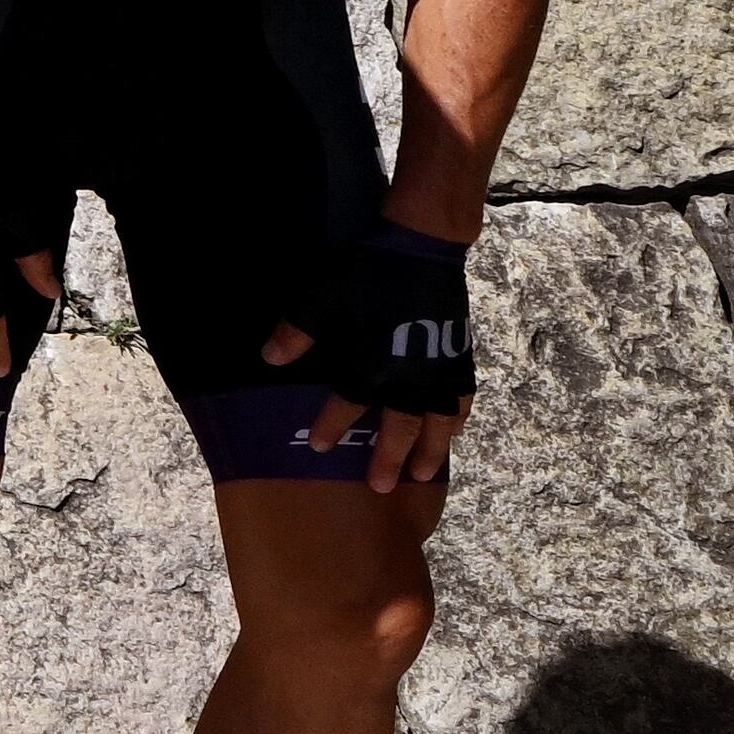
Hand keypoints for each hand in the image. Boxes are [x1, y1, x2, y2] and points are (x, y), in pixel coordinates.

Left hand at [266, 224, 474, 488]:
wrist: (420, 246)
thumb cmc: (367, 270)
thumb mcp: (322, 294)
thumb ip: (298, 330)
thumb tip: (270, 359)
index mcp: (373, 363)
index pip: (349, 404)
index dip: (333, 425)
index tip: (319, 447)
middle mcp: (409, 375)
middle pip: (400, 427)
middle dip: (389, 458)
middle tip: (381, 487)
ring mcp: (439, 368)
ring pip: (437, 421)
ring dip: (431, 449)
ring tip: (423, 475)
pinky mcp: (459, 355)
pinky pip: (463, 396)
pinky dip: (459, 417)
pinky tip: (456, 431)